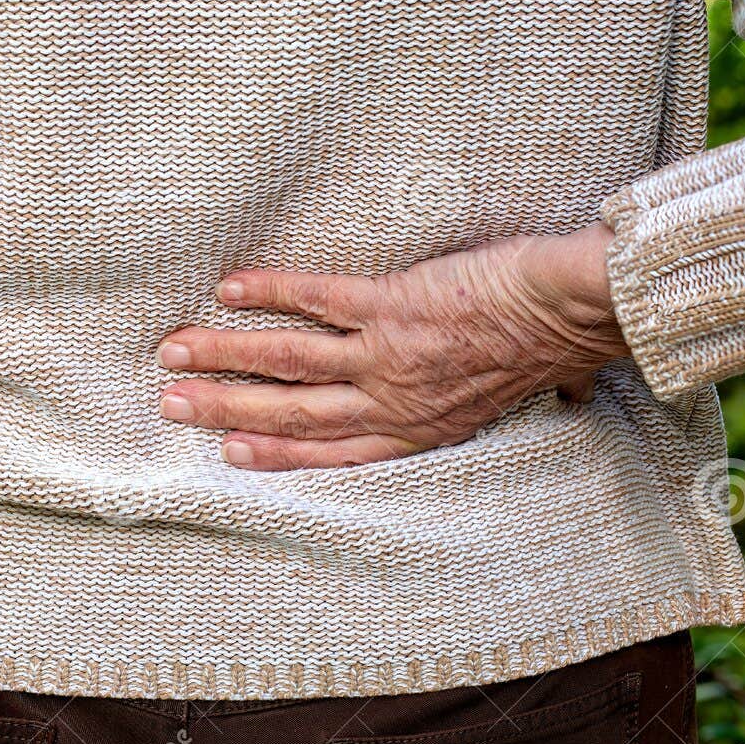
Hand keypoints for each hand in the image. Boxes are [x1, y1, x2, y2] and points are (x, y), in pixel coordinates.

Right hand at [157, 224, 628, 470]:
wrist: (573, 311)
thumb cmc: (561, 345)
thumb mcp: (541, 391)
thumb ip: (535, 399)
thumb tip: (567, 399)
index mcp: (422, 426)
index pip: (334, 450)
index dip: (277, 453)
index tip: (230, 450)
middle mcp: (393, 400)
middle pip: (292, 411)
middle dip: (225, 407)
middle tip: (170, 403)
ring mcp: (385, 355)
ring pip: (288, 361)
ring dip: (225, 355)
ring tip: (174, 350)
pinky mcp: (390, 305)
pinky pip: (317, 299)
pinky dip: (271, 293)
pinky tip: (229, 289)